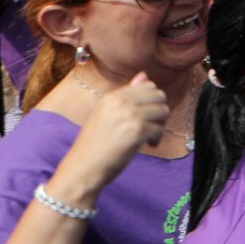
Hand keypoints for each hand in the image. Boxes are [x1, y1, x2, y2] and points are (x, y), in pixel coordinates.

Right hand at [50, 73, 168, 206]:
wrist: (81, 169)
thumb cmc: (94, 145)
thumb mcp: (106, 115)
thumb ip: (127, 95)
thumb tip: (144, 74)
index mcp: (111, 97)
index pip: (147, 85)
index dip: (150, 102)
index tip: (143, 116)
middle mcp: (120, 102)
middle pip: (159, 95)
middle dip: (158, 111)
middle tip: (149, 126)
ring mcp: (129, 115)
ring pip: (163, 111)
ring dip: (159, 125)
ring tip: (147, 137)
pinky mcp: (137, 131)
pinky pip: (160, 129)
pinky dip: (156, 139)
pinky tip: (146, 146)